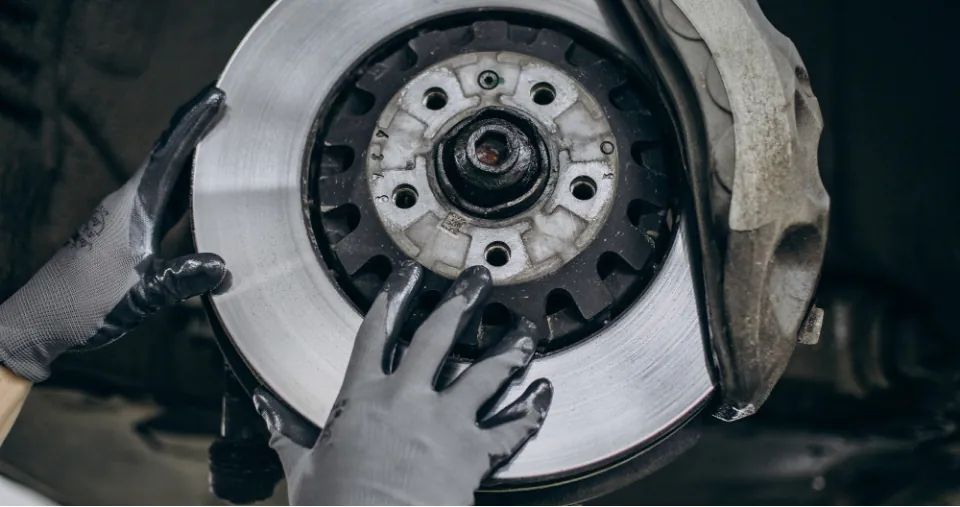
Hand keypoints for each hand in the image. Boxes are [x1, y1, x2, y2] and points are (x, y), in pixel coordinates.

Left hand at [0, 85, 228, 382]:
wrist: (40, 322)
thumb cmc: (81, 305)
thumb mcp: (137, 296)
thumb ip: (181, 279)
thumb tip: (224, 268)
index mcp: (130, 208)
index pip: (169, 155)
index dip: (193, 124)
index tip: (216, 98)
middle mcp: (127, 204)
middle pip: (169, 157)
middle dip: (198, 130)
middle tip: (228, 107)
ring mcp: (126, 218)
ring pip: (167, 178)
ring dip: (193, 157)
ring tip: (223, 139)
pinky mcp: (127, 234)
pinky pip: (164, 200)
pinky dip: (186, 186)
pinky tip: (201, 189)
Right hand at [254, 262, 552, 504]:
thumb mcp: (302, 472)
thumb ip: (286, 436)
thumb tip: (265, 413)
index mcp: (361, 399)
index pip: (376, 333)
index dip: (392, 298)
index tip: (406, 276)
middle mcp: (406, 400)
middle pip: (437, 337)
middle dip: (460, 302)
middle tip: (478, 279)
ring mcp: (444, 423)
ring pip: (484, 373)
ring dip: (508, 349)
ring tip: (525, 331)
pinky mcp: (472, 453)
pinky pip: (510, 428)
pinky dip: (531, 411)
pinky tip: (544, 394)